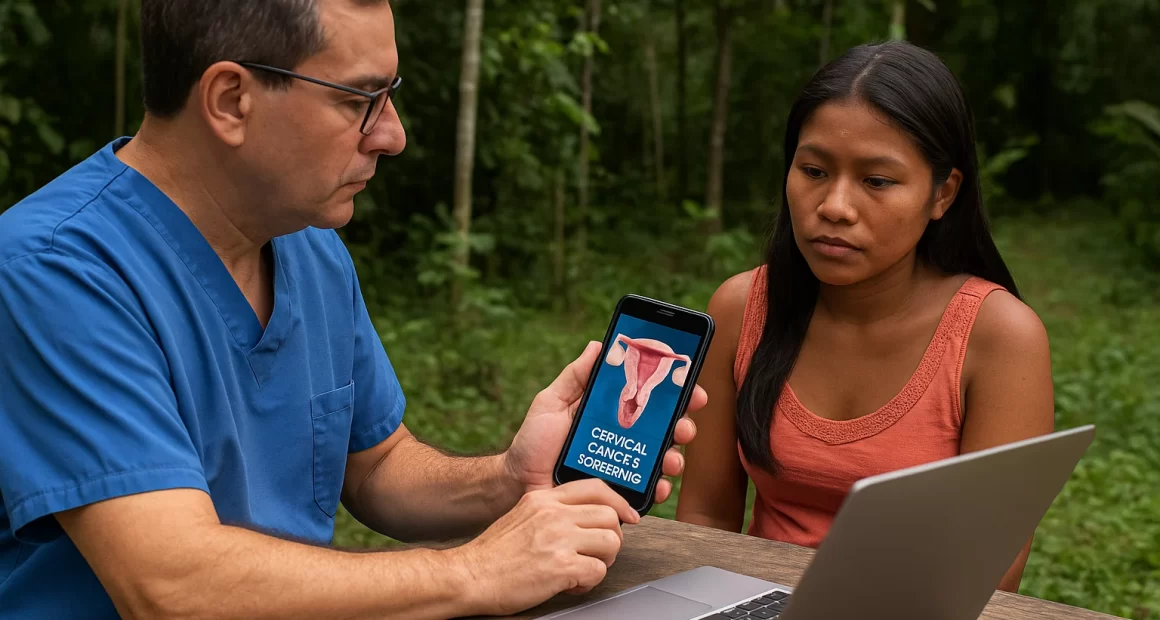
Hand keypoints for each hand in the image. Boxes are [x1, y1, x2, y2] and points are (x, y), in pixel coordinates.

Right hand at [452, 479, 640, 615]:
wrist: (469, 575)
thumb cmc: (493, 553)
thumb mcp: (523, 515)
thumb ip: (551, 511)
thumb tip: (582, 518)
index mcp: (543, 498)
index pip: (596, 487)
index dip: (618, 503)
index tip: (626, 517)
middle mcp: (553, 513)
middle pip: (610, 515)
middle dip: (611, 538)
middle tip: (597, 553)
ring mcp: (558, 538)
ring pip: (611, 542)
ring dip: (604, 560)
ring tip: (584, 569)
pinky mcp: (561, 566)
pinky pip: (598, 571)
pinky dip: (589, 582)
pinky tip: (571, 584)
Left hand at [504, 340, 706, 503]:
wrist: (517, 483)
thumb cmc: (533, 443)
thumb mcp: (551, 402)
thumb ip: (575, 376)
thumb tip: (599, 345)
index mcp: (611, 413)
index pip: (650, 399)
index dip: (675, 391)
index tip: (689, 385)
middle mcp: (624, 438)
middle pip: (665, 429)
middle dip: (683, 424)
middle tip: (683, 425)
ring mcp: (624, 465)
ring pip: (663, 460)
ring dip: (676, 457)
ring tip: (671, 457)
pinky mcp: (619, 492)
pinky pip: (647, 491)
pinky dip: (660, 487)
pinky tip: (659, 484)